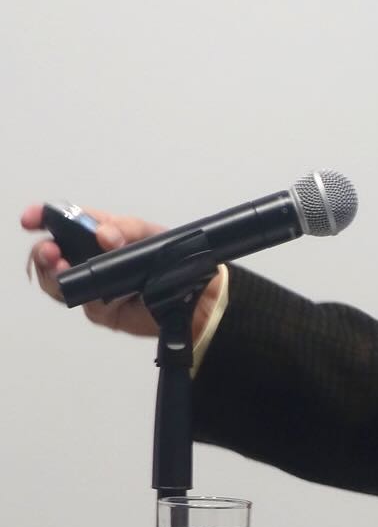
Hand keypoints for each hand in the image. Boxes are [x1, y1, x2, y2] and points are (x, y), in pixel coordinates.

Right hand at [20, 204, 223, 339]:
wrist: (196, 296)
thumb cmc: (174, 259)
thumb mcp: (151, 234)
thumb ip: (127, 228)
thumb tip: (104, 234)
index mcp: (101, 233)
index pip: (65, 221)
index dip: (44, 218)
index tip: (32, 219)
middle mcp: (90, 258)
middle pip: (52, 253)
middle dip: (43, 250)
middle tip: (51, 251)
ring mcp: (91, 284)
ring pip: (56, 280)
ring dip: (51, 272)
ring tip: (60, 266)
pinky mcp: (98, 308)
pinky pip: (79, 300)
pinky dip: (76, 292)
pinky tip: (81, 286)